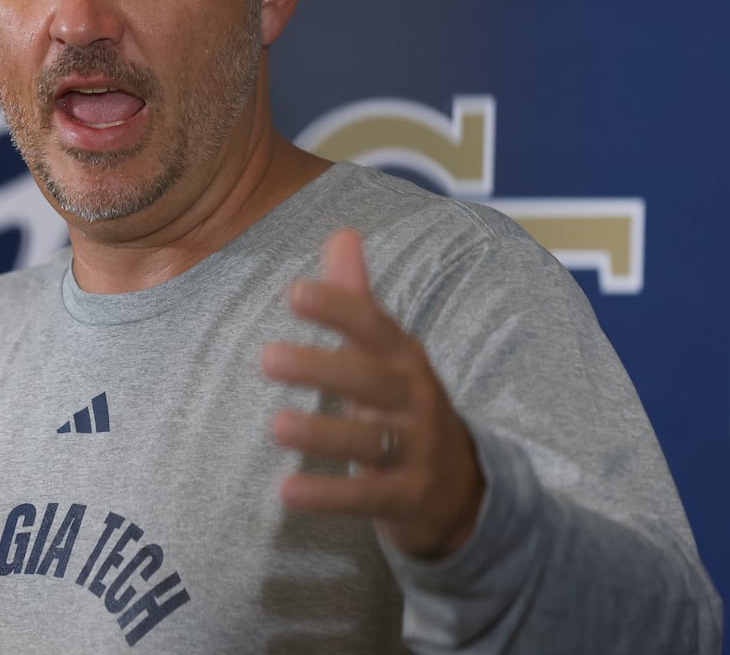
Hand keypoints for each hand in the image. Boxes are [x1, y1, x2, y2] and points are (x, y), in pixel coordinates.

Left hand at [260, 229, 484, 559]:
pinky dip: (329, 496)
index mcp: (405, 358)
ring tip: (275, 426)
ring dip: (322, 433)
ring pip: (370, 439)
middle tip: (266, 357)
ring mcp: (416, 451)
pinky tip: (286, 492)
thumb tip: (342, 233)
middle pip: (370, 381)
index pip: (375, 327)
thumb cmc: (405, 406)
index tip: (294, 293)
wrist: (463, 490)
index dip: (339, 309)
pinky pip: (367, 497)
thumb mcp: (389, 353)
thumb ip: (359, 299)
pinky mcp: (407, 497)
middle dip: (322, 368)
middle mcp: (414, 400)